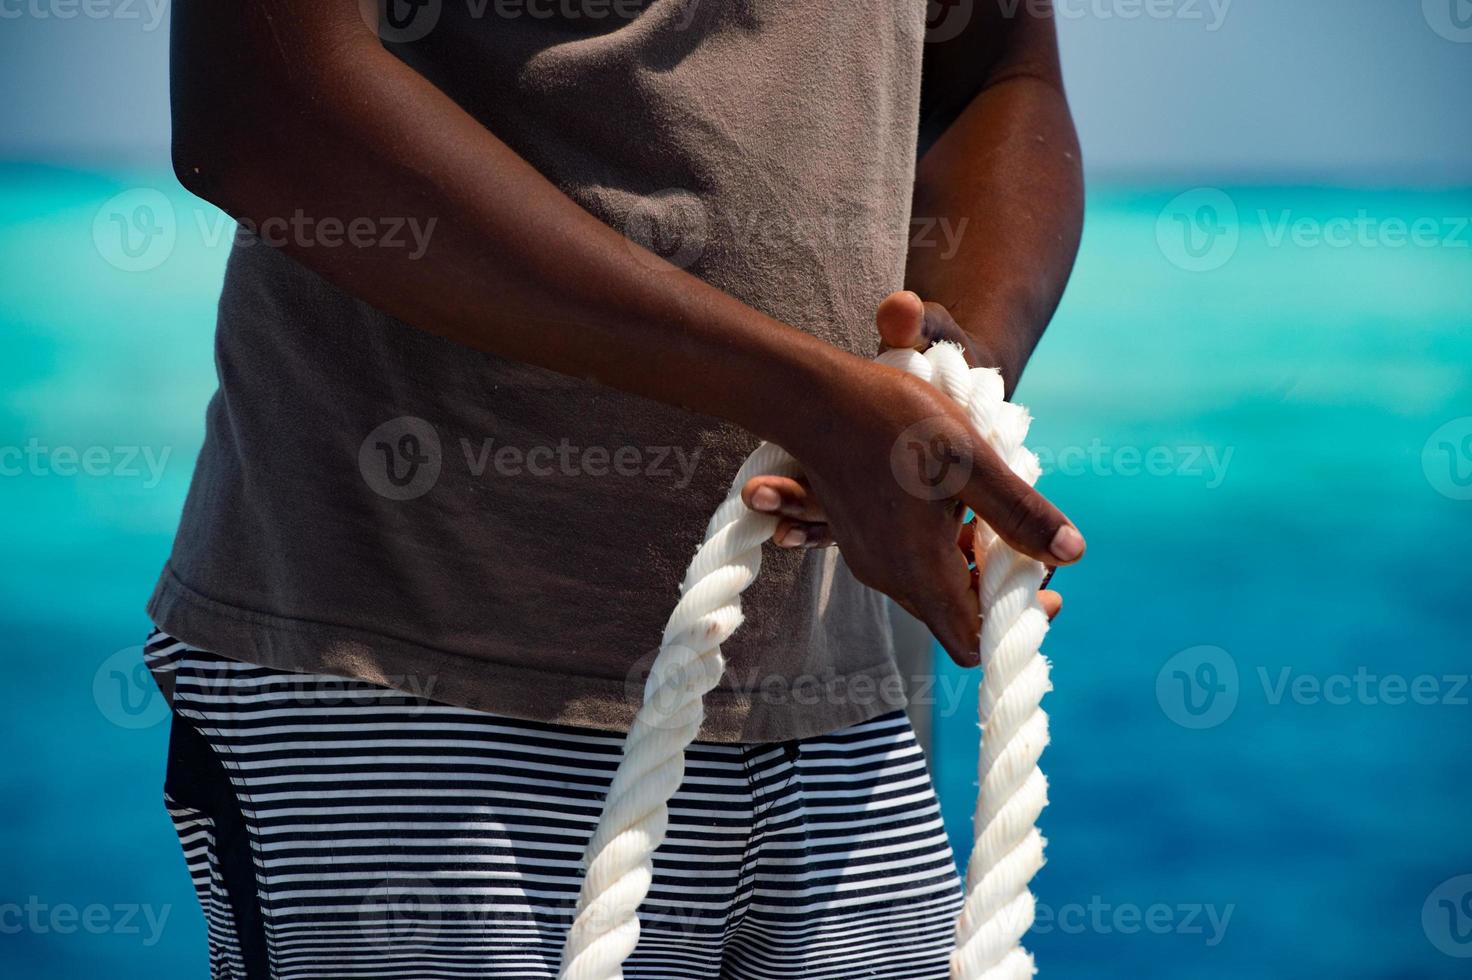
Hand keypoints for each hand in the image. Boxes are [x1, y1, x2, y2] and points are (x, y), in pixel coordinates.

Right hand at [744, 291, 1073, 664]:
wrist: (814, 398)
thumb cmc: (894, 422)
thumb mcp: (971, 461)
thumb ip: (1019, 513)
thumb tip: (1073, 554)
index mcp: (919, 569)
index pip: (971, 639)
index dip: (1013, 623)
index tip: (1045, 589)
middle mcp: (889, 576)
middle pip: (954, 615)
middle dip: (996, 591)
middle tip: (1033, 551)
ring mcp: (868, 558)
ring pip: (931, 587)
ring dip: (968, 566)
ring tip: (995, 521)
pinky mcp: (858, 536)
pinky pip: (907, 563)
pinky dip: (940, 549)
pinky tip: (953, 504)